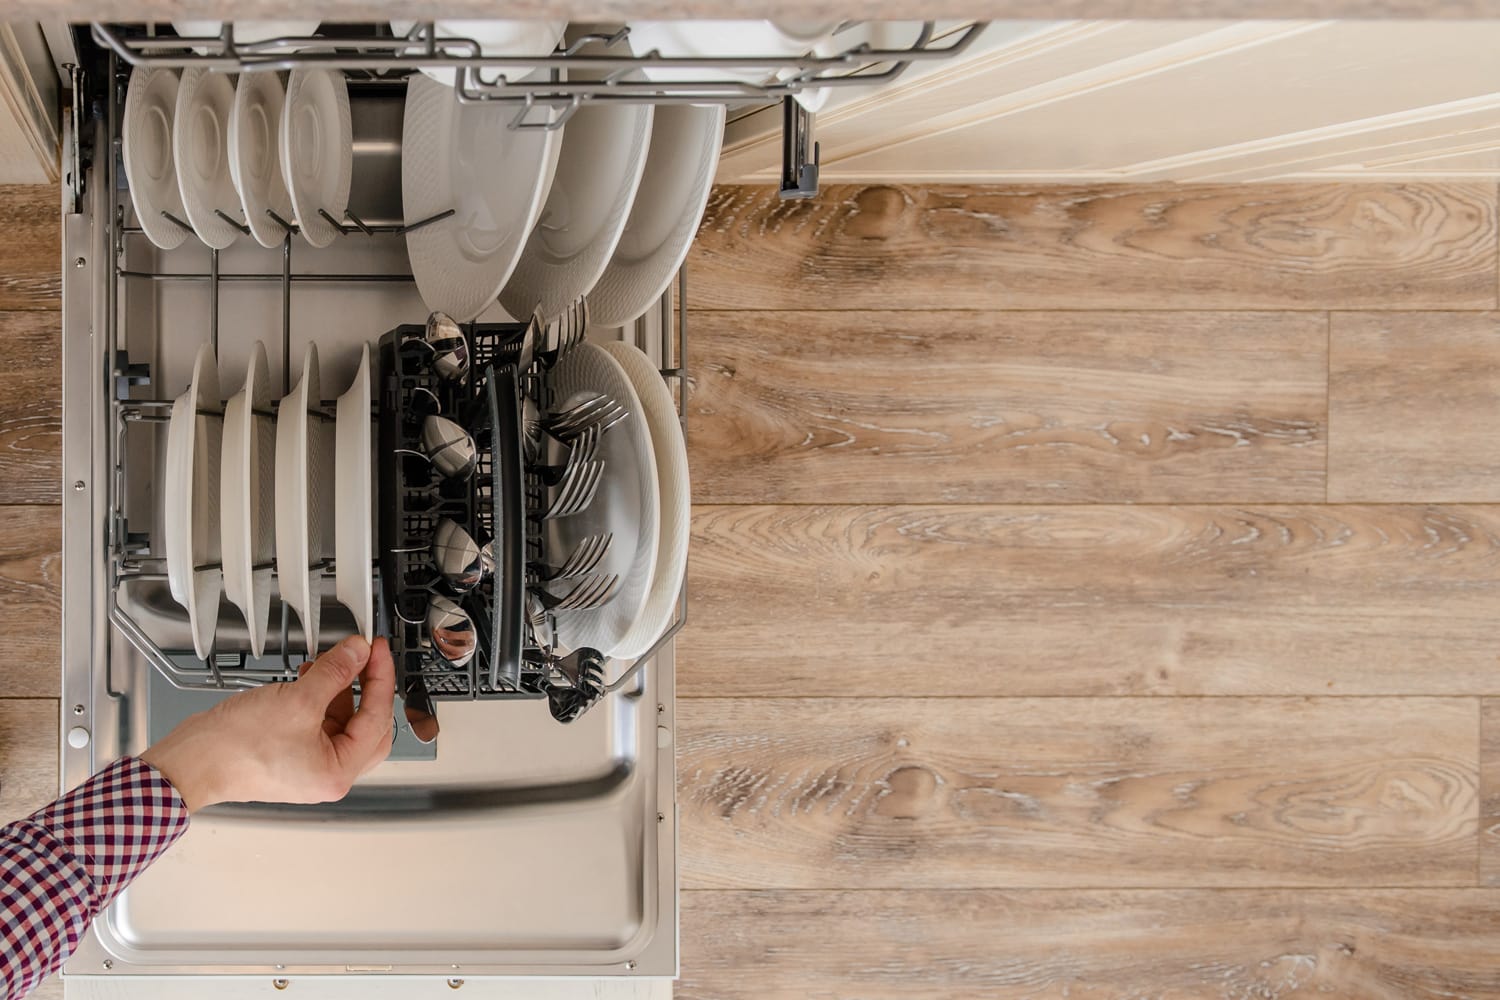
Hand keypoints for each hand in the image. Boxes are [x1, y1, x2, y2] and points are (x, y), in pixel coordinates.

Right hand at [141, 636, 396, 811]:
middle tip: (366, 656)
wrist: (189, 762)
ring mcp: (310, 766)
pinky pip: (320, 724)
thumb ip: (335, 672)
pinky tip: (310, 677)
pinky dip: (320, 699)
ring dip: (340, 690)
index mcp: (338, 773)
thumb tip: (359, 652)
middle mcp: (328, 775)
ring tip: (330, 663)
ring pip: (343, 722)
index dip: (380, 678)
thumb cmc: (235, 748)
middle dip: (367, 688)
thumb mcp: (297, 699)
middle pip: (368, 725)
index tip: (378, 650)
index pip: (377, 719)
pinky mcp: (292, 755)